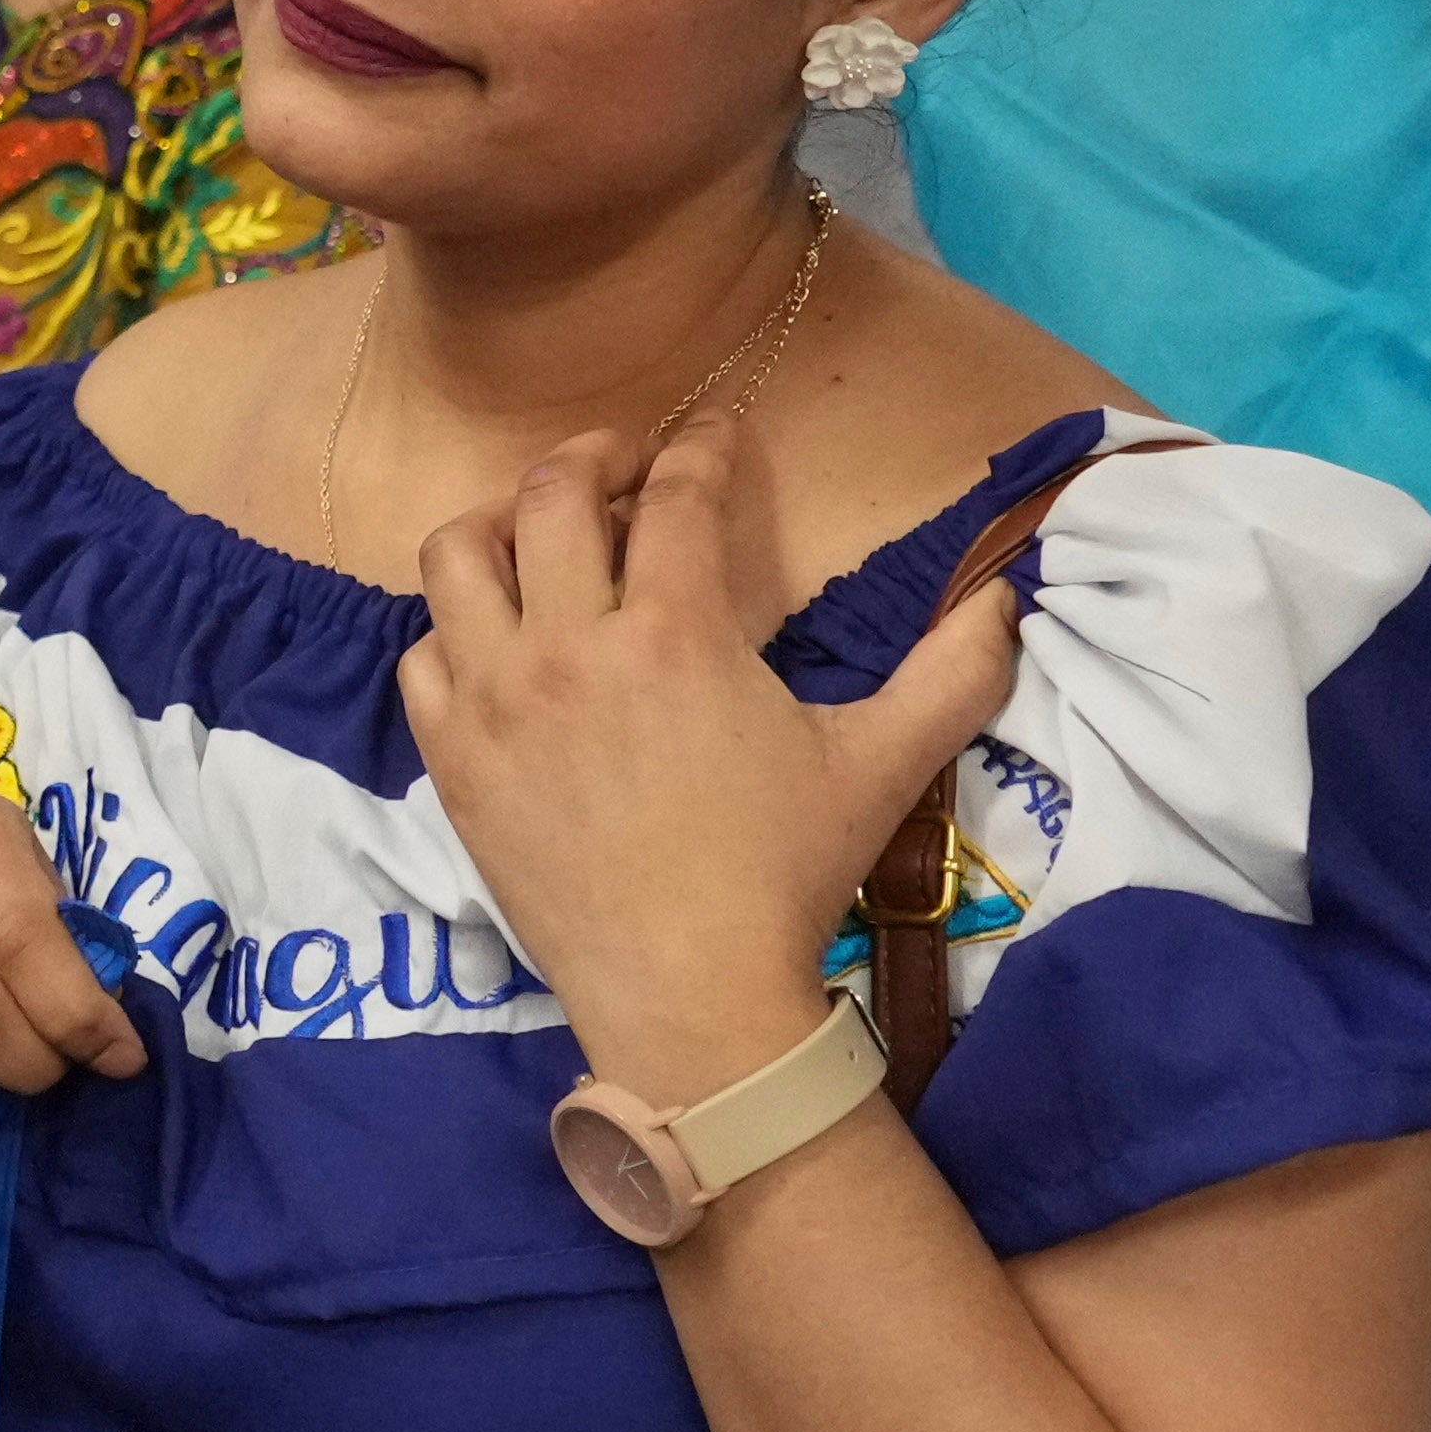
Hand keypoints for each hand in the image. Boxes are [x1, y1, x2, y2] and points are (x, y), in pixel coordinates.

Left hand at [396, 417, 1024, 1094]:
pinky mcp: (452, 759)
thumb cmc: (787, 875)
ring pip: (459, 556)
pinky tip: (495, 638)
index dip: (703, 447)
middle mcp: (569, 647)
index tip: (715, 435)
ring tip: (539, 532)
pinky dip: (454, 627)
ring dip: (499, 523)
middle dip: (594, 457)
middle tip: (626, 465)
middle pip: (552, 495)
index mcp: (675, 632)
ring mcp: (496, 701)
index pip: (680, 494)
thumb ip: (954, 674)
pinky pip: (421, 653)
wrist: (691, 996)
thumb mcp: (882, 766)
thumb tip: (1009, 599)